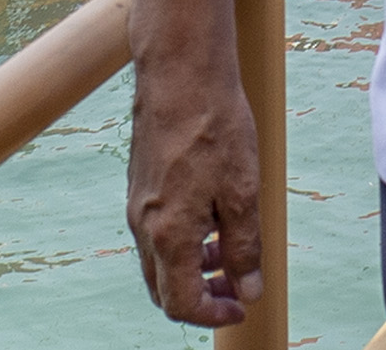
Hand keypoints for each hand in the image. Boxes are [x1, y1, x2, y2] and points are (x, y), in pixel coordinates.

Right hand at [122, 0, 264, 327]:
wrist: (181, 72)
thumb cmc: (214, 126)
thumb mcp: (243, 192)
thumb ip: (243, 248)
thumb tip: (247, 289)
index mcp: (168, 235)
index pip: (181, 304)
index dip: (213, 314)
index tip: (242, 305)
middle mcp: (144, 225)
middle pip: (164, 289)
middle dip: (200, 297)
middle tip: (236, 286)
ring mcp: (138, 204)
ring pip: (159, 260)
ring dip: (192, 268)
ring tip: (229, 249)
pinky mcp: (140, 184)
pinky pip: (156, 231)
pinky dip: (182, 241)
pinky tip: (211, 215)